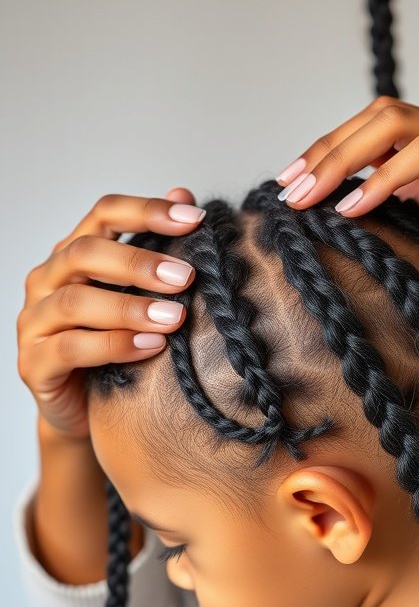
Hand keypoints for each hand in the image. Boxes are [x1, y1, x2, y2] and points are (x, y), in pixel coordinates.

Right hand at [17, 188, 203, 439]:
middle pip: (85, 254)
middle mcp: (47, 280)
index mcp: (73, 255)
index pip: (103, 214)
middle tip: (186, 276)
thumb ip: (156, 250)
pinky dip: (114, 346)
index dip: (147, 211)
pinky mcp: (34, 364)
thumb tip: (184, 194)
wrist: (85, 412)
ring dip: (130, 308)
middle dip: (139, 263)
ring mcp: (35, 322)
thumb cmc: (115, 349)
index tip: (195, 219)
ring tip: (174, 317)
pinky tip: (150, 347)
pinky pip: (71, 349)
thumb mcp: (139, 297)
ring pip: (75, 303)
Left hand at [275, 97, 418, 303]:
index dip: (330, 149)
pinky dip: (384, 178)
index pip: (378, 128)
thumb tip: (355, 209)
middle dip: (325, 150)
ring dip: (343, 160)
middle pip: (378, 116)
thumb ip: (411, 207)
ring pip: (396, 123)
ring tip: (310, 198)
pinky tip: (354, 208)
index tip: (292, 182)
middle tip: (288, 189)